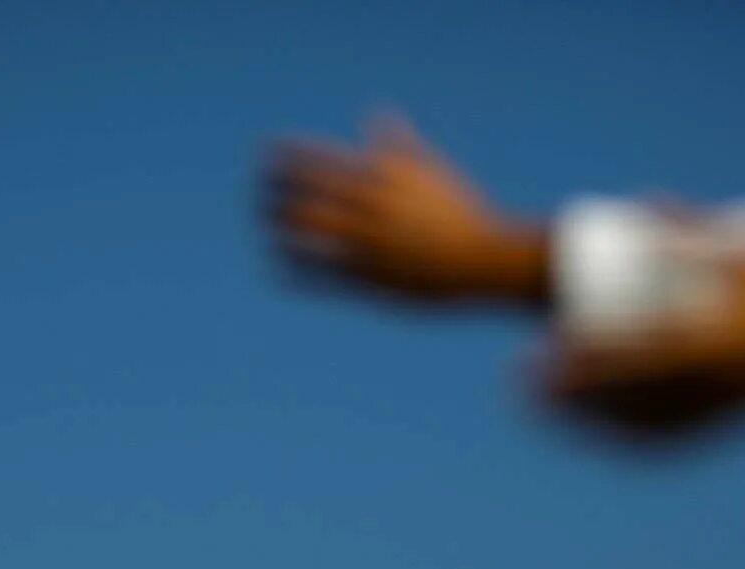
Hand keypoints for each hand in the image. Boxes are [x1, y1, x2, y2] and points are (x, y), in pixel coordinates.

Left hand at [268, 113, 545, 302]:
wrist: (485, 259)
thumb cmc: (459, 211)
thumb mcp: (428, 170)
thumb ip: (396, 144)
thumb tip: (377, 113)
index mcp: (380, 176)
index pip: (319, 158)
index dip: (286, 154)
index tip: (267, 152)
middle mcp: (368, 208)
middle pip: (304, 194)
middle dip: (275, 191)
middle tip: (259, 190)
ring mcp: (366, 243)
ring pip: (306, 233)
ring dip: (279, 226)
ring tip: (265, 222)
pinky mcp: (369, 278)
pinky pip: (320, 273)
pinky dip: (295, 265)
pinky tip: (278, 261)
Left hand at [540, 243, 744, 434]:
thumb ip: (692, 234)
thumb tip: (642, 206)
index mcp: (717, 338)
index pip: (636, 352)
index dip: (585, 354)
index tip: (545, 343)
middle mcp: (712, 381)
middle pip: (624, 394)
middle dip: (568, 390)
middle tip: (521, 378)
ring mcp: (716, 407)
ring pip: (637, 422)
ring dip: (584, 417)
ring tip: (537, 403)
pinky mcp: (720, 422)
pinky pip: (660, 436)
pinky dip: (619, 432)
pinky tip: (588, 429)